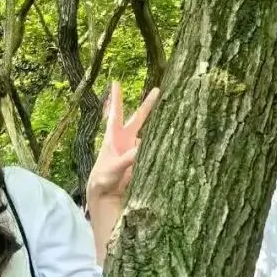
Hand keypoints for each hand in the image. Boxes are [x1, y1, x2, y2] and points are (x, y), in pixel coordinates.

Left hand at [86, 82, 159, 205]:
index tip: (115, 82)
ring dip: (159, 129)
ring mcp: (133, 148)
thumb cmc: (103, 179)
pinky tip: (170, 145)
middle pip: (138, 118)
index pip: (115, 114)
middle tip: (158, 89)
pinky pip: (152, 148)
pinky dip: (160, 146)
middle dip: (148, 105)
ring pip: (148, 134)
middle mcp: (125, 139)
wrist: (104, 194)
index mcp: (114, 137)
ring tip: (173, 121)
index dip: (116, 98)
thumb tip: (141, 148)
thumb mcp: (114, 168)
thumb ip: (127, 159)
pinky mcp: (140, 159)